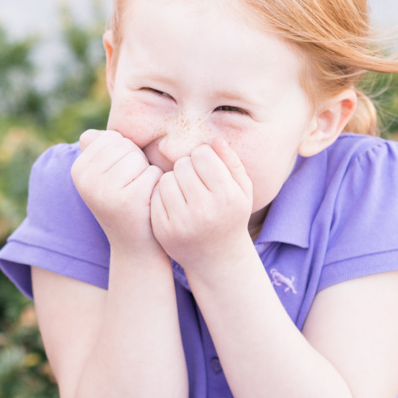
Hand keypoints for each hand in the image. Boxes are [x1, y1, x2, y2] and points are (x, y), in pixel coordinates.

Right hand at [72, 130, 161, 251]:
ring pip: (139, 158)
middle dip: (136, 162)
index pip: (111, 138)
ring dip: (146, 173)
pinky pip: (153, 173)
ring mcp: (105, 190)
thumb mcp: (104, 177)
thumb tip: (89, 135)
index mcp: (78, 170)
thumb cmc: (124, 203)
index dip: (124, 154)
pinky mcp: (128, 200)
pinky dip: (157, 184)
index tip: (120, 178)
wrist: (136, 247)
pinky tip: (148, 202)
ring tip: (138, 194)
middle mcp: (86, 180)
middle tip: (131, 188)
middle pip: (125, 146)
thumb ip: (97, 152)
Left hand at [150, 142, 253, 271]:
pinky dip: (162, 196)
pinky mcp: (163, 230)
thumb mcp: (242, 191)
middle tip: (194, 180)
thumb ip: (232, 162)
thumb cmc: (231, 216)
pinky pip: (155, 196)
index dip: (203, 157)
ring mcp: (181, 222)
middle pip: (182, 165)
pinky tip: (174, 204)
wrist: (217, 258)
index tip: (206, 168)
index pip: (202, 155)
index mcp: (226, 196)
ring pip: (166, 179)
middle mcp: (204, 210)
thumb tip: (215, 139)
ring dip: (173, 181)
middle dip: (187, 168)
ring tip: (184, 191)